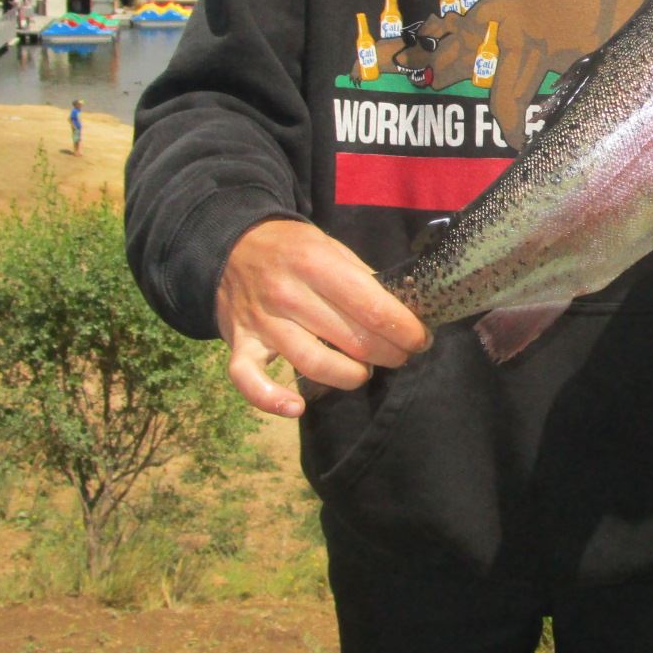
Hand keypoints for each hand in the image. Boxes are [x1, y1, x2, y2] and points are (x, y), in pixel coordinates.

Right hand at [215, 219, 430, 418]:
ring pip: (313, 364)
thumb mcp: (330, 246)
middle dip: (388, 354)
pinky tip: (296, 407)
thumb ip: (362, 278)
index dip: (405, 330)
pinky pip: (249, 379)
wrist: (231, 245)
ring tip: (363, 372)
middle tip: (399, 354)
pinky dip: (271, 399)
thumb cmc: (292, 249)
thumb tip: (402, 311)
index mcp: (316, 263)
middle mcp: (288, 293)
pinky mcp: (239, 343)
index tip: (420, 339)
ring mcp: (262, 321)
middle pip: (352, 340)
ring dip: (350, 376)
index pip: (372, 308)